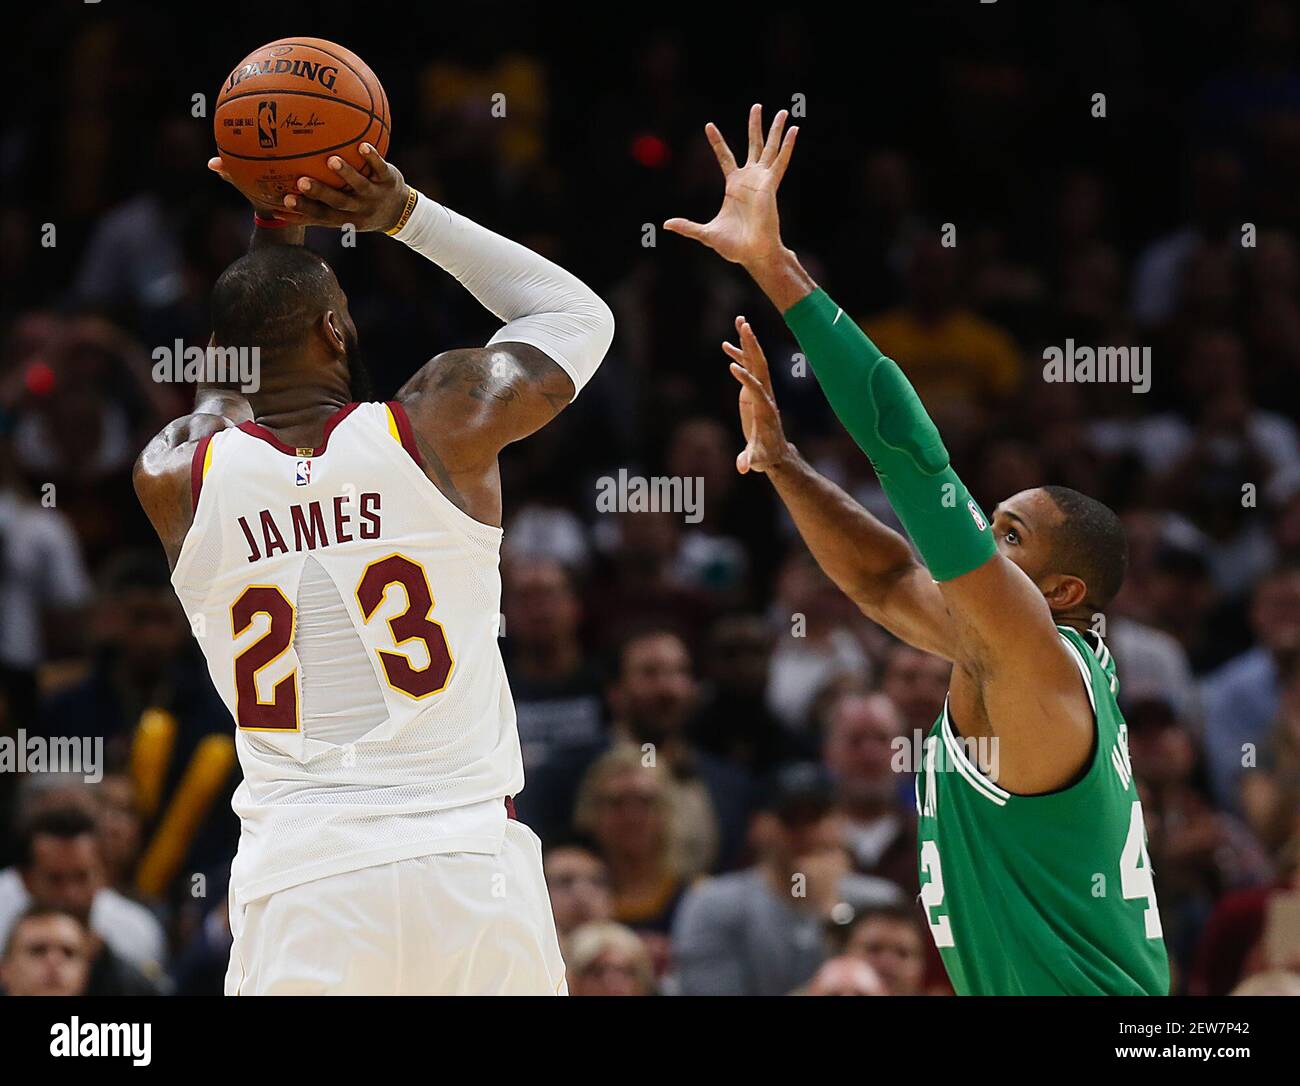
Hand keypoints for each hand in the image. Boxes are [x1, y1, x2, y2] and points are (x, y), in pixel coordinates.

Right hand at [209, 145, 409, 231]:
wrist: (397, 212)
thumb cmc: (345, 202)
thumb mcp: (318, 200)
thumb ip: (285, 186)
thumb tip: (218, 166)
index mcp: (337, 217)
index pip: (316, 216)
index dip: (301, 211)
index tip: (284, 200)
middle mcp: (354, 210)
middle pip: (335, 204)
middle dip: (319, 194)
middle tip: (302, 180)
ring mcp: (373, 197)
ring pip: (358, 187)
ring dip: (345, 175)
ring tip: (332, 159)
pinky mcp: (389, 182)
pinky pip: (379, 168)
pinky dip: (373, 157)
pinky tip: (364, 143)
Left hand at [665, 104, 797, 268]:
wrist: (752, 254)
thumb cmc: (734, 246)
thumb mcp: (705, 233)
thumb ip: (687, 226)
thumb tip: (666, 225)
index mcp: (734, 186)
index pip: (724, 156)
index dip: (717, 142)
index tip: (709, 125)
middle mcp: (749, 179)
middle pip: (753, 145)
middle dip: (755, 126)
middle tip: (757, 107)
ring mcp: (762, 181)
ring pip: (769, 149)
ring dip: (775, 130)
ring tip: (782, 111)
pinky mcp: (770, 185)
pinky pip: (780, 162)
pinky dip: (787, 147)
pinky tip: (793, 131)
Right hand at [723, 316, 790, 473]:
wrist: (773, 452)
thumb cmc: (765, 455)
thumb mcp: (757, 460)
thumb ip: (750, 461)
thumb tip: (743, 468)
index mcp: (764, 408)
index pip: (756, 389)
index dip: (745, 379)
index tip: (732, 366)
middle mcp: (765, 394)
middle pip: (759, 365)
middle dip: (752, 346)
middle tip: (745, 326)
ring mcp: (760, 390)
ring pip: (754, 361)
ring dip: (747, 342)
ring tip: (741, 321)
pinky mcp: (753, 391)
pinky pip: (746, 368)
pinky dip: (738, 355)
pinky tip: (727, 345)